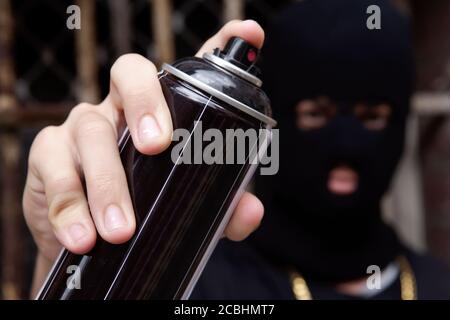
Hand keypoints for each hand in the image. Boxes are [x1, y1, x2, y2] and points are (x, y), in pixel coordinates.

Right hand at [23, 20, 264, 271]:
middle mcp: (122, 108)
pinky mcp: (48, 156)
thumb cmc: (145, 208)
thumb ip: (220, 207)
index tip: (249, 33)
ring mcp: (83, 127)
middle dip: (146, 102)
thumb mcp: (186, 205)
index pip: (186, 72)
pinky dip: (71, 207)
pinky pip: (54, 171)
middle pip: (130, 74)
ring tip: (122, 229)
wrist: (92, 242)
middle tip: (157, 147)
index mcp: (161, 112)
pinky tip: (83, 237)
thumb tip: (250, 213)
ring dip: (107, 182)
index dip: (219, 45)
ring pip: (91, 129)